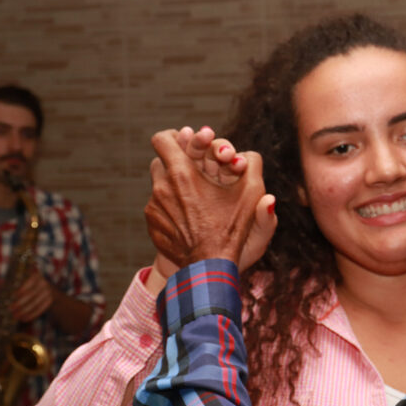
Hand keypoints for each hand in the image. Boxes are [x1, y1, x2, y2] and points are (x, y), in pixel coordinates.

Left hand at [9, 269, 53, 321]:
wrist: (46, 290)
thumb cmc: (28, 285)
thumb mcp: (23, 280)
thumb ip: (13, 282)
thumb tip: (2, 284)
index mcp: (36, 276)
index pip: (30, 282)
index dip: (22, 289)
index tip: (13, 296)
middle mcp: (44, 283)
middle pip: (32, 294)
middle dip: (20, 303)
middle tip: (10, 309)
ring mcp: (48, 293)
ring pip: (36, 303)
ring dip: (25, 311)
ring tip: (15, 316)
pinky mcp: (49, 301)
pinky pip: (40, 309)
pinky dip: (32, 315)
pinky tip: (24, 319)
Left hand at [145, 129, 273, 267]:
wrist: (209, 268)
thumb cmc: (231, 230)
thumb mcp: (250, 195)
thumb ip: (253, 166)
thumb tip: (248, 155)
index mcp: (181, 173)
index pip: (162, 139)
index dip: (174, 137)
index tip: (184, 142)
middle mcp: (161, 187)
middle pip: (159, 161)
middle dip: (176, 163)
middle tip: (194, 172)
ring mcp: (153, 207)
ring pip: (158, 185)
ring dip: (174, 186)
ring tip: (195, 198)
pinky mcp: (152, 224)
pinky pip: (157, 207)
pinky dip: (171, 208)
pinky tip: (189, 219)